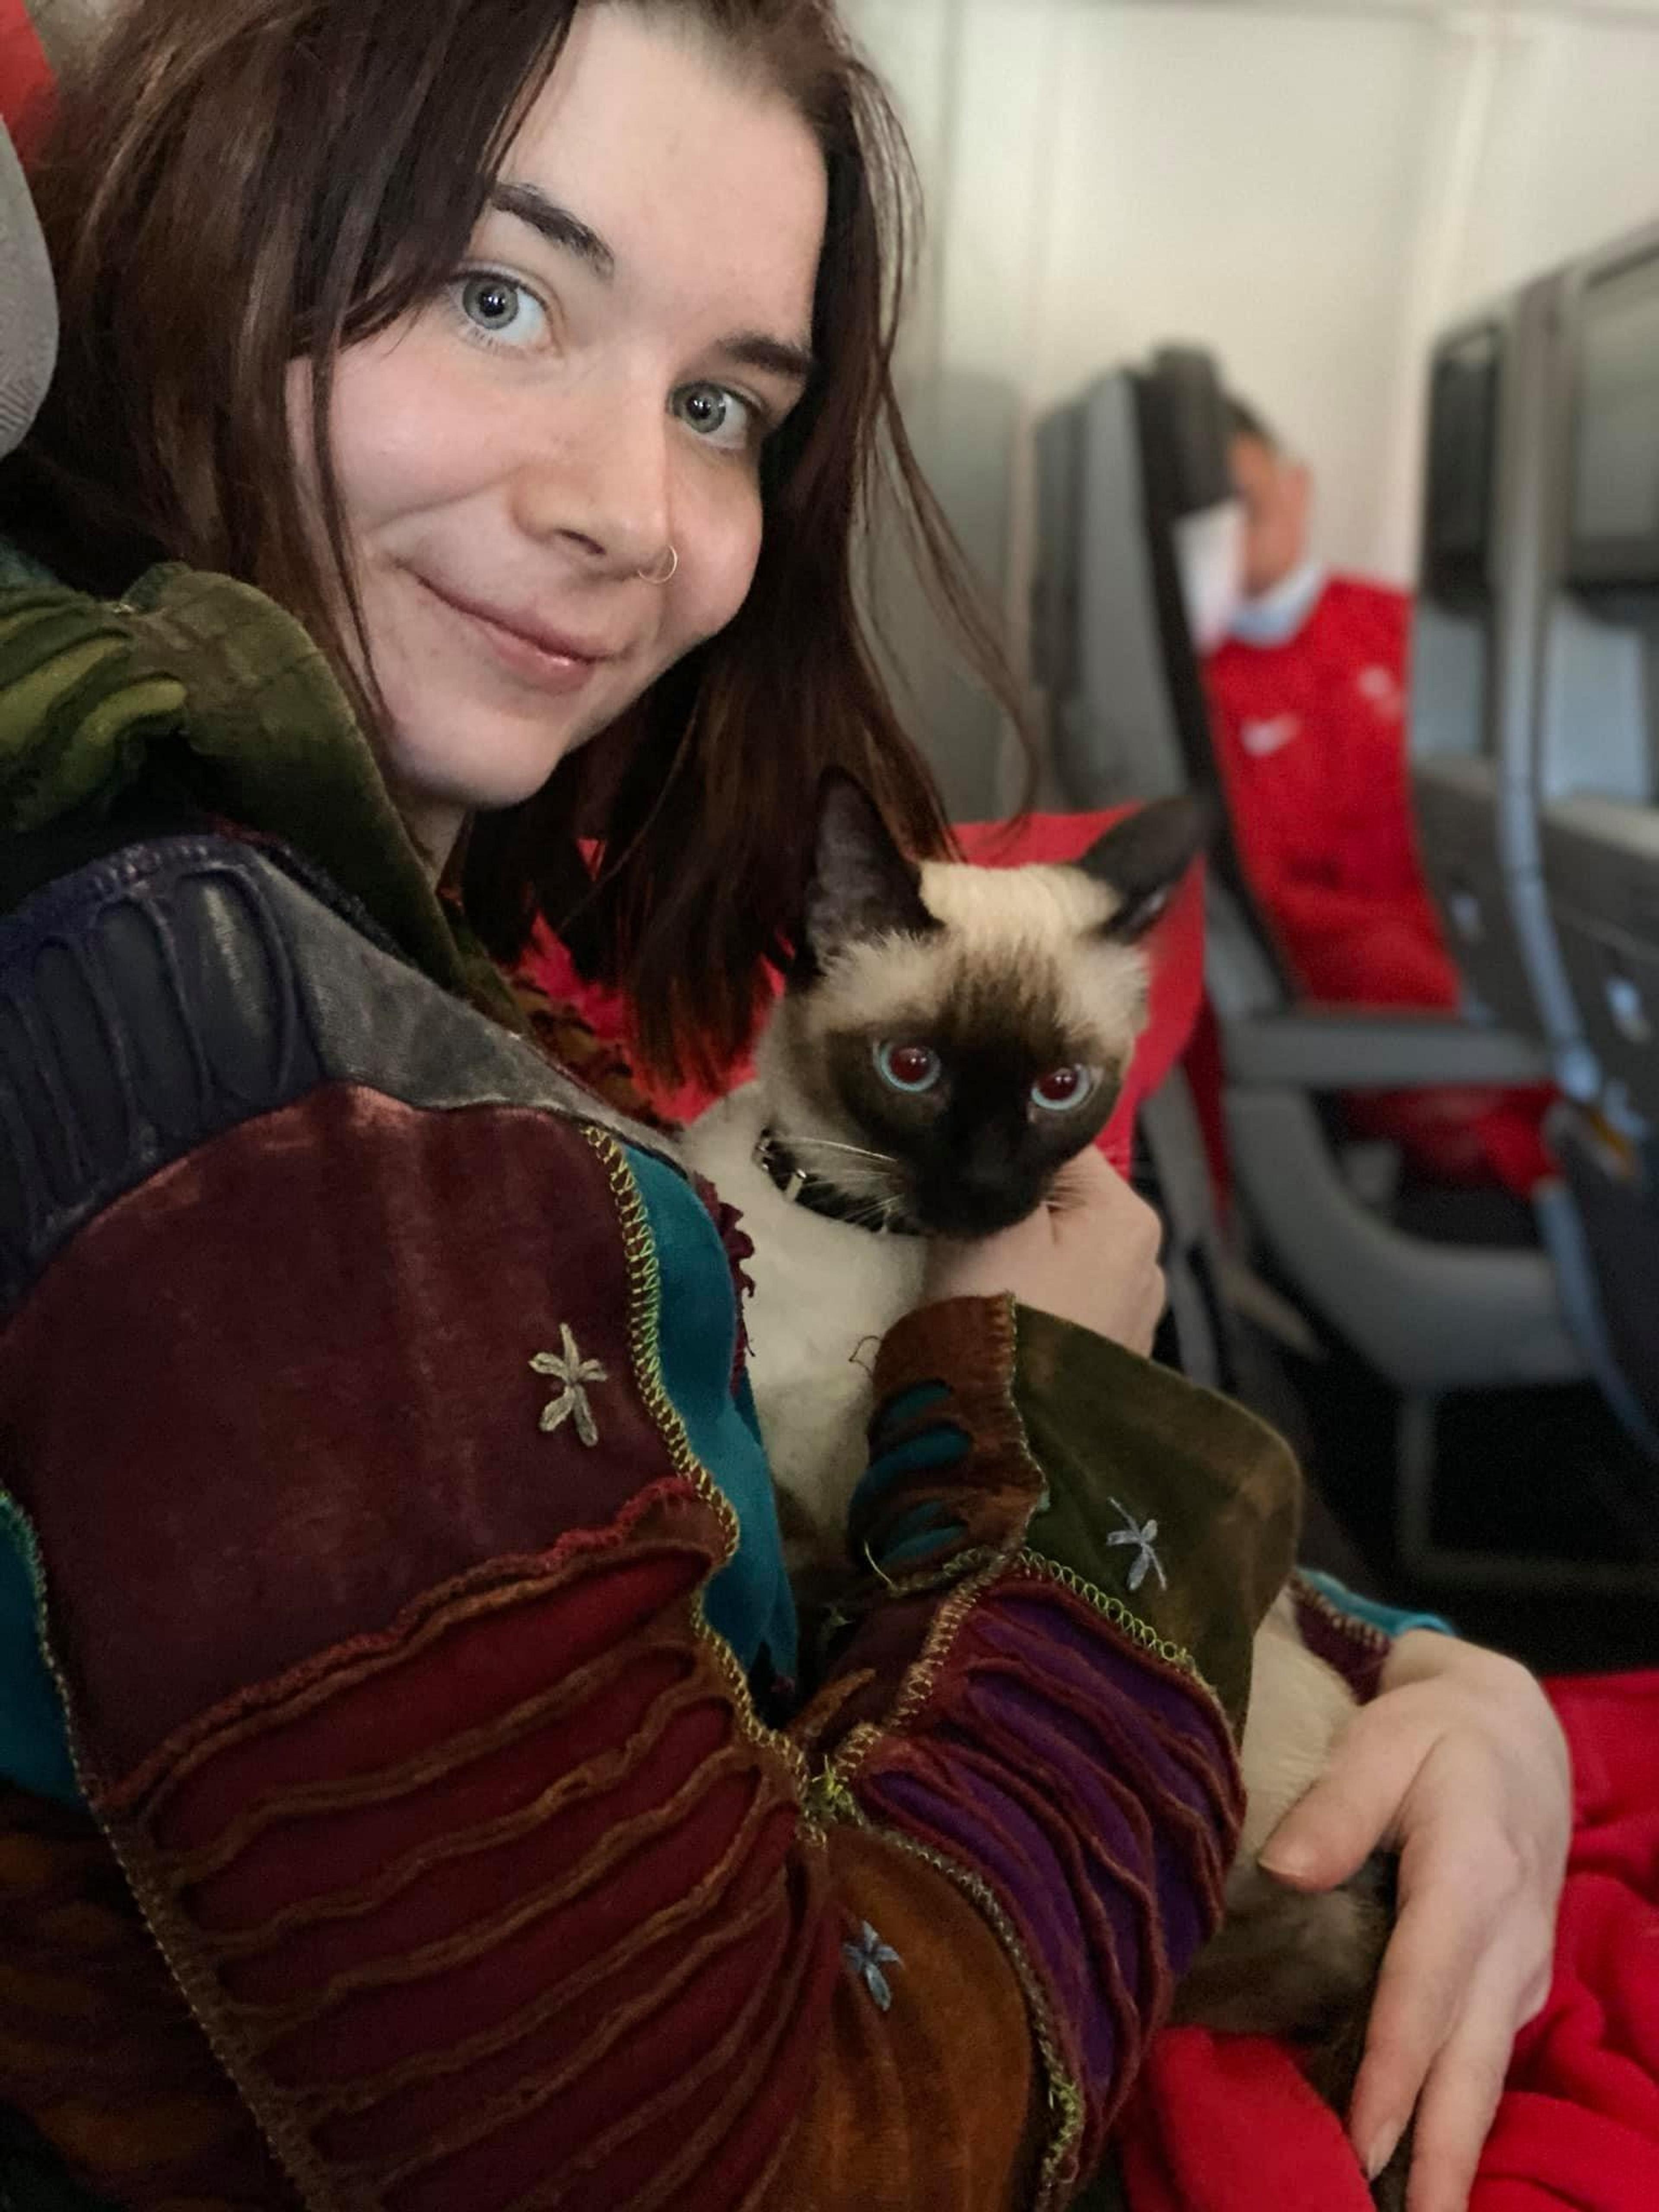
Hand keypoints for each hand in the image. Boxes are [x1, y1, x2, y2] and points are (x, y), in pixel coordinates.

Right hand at [921, 1146, 1165, 1355]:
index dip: (1002, 1152)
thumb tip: (1005, 1123)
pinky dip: (1041, 1300)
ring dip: (1026, 1257)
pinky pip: (1071, 1304)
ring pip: (1066, 1255)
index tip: (961, 1175)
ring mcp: (1137, 1318)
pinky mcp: (1113, 1361)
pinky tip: (1010, 1318)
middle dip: (1017, 1209)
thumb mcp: (992, 1214)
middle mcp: (1150, 1262)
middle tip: (965, 1232)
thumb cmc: (995, 1306)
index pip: (1061, 1147)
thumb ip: (1007, 1159)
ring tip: (981, 1282)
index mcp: (1131, 1216)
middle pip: (1066, 1204)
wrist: (1004, 1434)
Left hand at [1257, 1630, 1570, 2211]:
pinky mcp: (1516, 1979)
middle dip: (1440, 2155)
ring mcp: (1520, 1965)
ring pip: (1485, 2071)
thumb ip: (1335, 1804)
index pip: (1425, 1989)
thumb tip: (1283, 1871)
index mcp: (1471, 1876)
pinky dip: (1460, 2110)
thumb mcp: (1384, 1741)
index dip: (1393, 2071)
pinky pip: (1486, 2055)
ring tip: (1412, 2211)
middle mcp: (1508, 1937)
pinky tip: (1425, 2155)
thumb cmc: (1437, 1737)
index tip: (1364, 2142)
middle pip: (1471, 2062)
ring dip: (1452, 2147)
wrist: (1519, 1735)